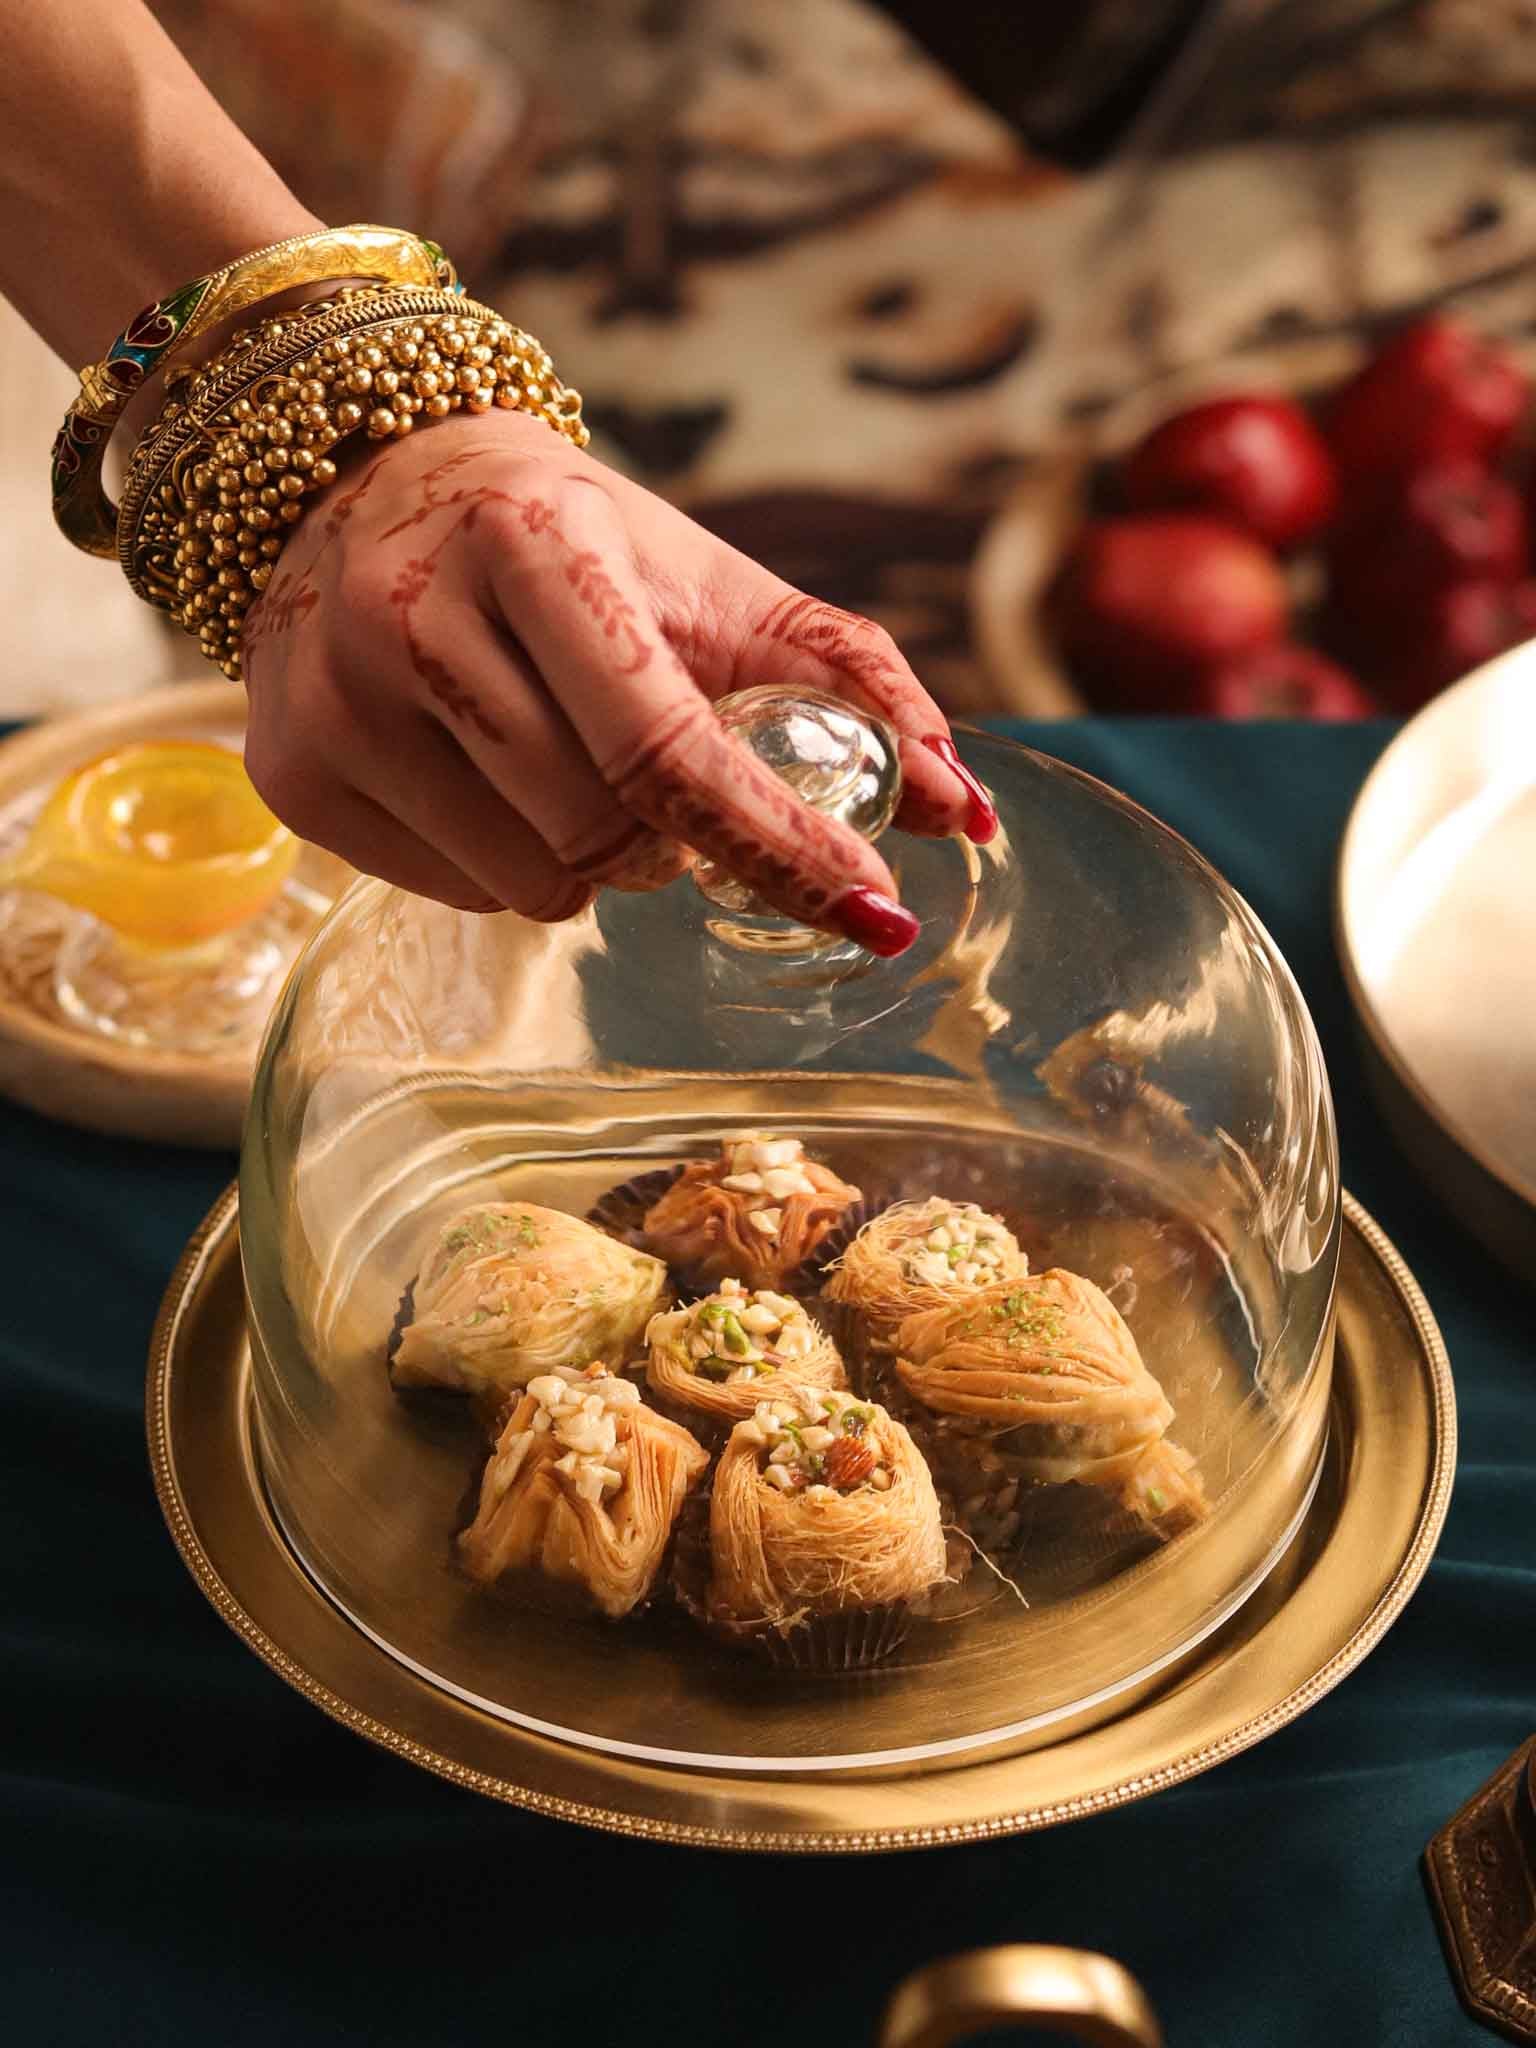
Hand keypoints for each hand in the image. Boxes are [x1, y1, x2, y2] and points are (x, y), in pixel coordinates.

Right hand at [240, 410, 994, 955]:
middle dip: (670, 839)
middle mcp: (414, 616)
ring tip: (558, 757)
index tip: (878, 910)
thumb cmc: (566, 538)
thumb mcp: (707, 579)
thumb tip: (962, 808)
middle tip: (655, 774)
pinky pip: (462, 894)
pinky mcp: (294, 772)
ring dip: (594, 860)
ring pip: (536, 886)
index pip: (668, 747)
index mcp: (535, 542)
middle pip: (606, 835)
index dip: (781, 843)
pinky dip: (511, 865)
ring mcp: (337, 699)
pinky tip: (483, 773)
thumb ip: (844, 681)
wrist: (365, 480)